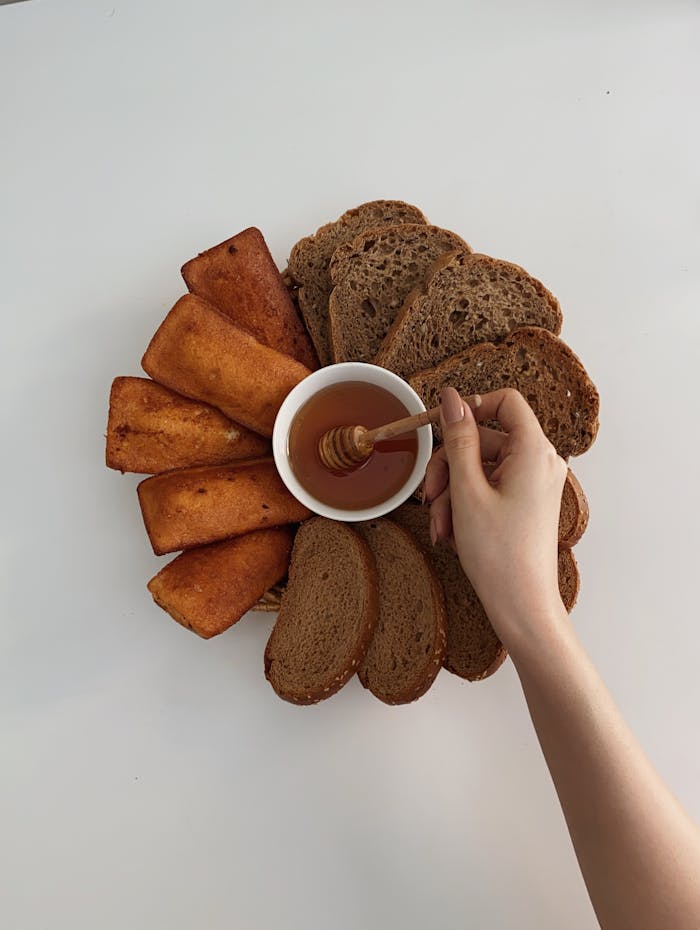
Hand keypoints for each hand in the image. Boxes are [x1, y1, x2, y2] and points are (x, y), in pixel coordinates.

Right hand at [425, 386, 567, 652]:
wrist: (522, 606)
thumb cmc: (499, 553)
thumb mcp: (467, 490)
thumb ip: (458, 439)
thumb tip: (451, 397)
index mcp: (534, 451)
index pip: (506, 402)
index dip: (471, 408)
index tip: (441, 429)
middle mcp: (540, 462)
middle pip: (485, 439)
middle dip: (450, 466)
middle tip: (429, 495)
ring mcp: (533, 484)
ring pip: (481, 467)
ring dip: (452, 492)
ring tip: (441, 525)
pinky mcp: (525, 504)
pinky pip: (489, 489)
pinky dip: (466, 505)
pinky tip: (451, 532)